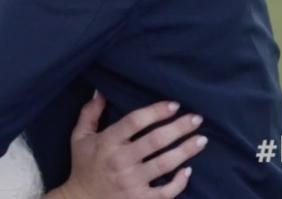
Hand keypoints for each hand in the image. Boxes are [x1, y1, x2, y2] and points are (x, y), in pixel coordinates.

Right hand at [60, 93, 206, 198]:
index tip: (174, 105)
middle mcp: (121, 161)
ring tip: (201, 139)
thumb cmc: (83, 165)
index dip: (156, 111)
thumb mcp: (79, 136)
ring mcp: (132, 182)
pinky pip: (165, 192)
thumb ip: (90, 113)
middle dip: (179, 128)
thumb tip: (100, 92)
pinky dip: (179, 182)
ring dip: (186, 151)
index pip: (135, 121)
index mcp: (107, 142)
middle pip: (155, 140)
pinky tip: (189, 170)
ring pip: (164, 164)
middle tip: (196, 119)